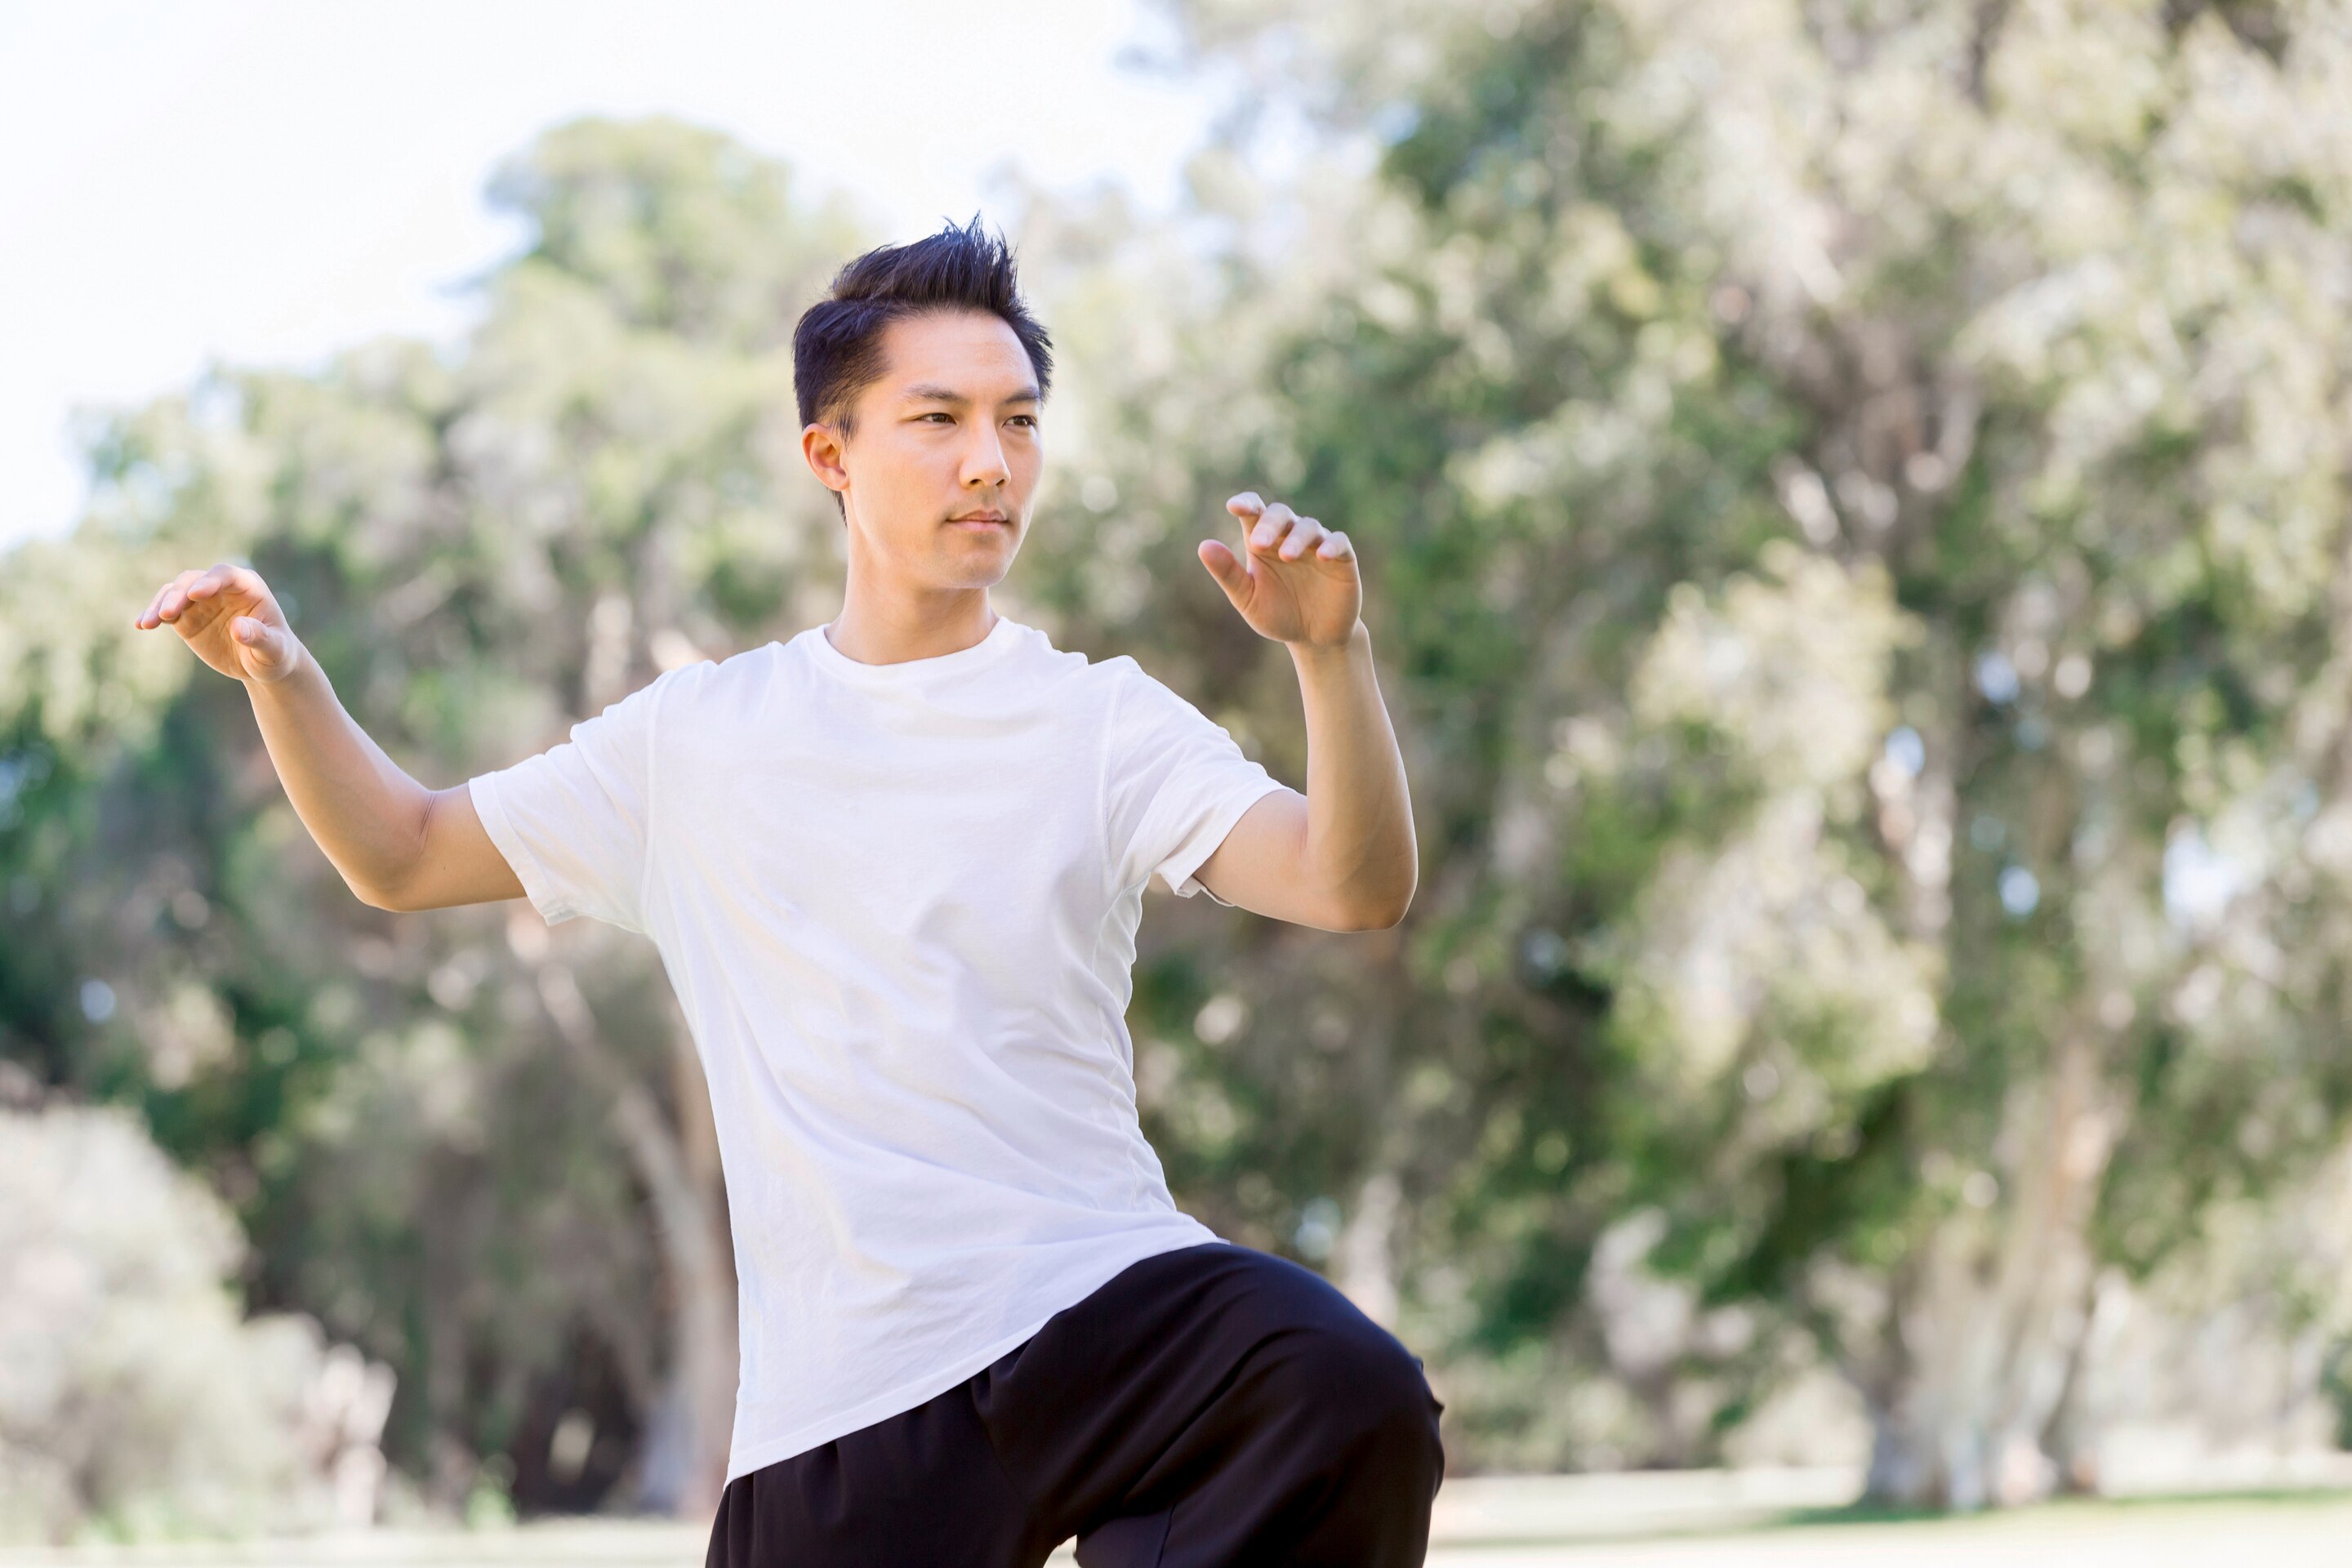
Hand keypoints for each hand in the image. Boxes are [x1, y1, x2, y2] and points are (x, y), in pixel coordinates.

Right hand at [134, 563, 302, 684]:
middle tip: (167, 614)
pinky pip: (164, 611)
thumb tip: (239, 628)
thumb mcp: (274, 649)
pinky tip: (141, 625)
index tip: (196, 594)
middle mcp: (220, 588)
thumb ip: (260, 637)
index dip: (211, 581)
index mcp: (248, 587)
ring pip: (174, 593)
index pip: (226, 575)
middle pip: (193, 581)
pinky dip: (152, 616)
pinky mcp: (186, 617)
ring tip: (148, 623)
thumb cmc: (276, 653)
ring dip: (160, 605)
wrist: (262, 664)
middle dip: (179, 595)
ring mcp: (200, 601)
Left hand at [1198, 493, 1361, 648]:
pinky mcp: (1342, 559)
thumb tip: (1203, 546)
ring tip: (1287, 556)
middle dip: (1270, 524)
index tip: (1234, 507)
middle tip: (1259, 544)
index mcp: (1264, 542)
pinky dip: (1332, 544)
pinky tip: (1322, 556)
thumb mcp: (1248, 599)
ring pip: (1309, 526)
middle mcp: (1290, 537)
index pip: (1255, 511)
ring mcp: (1317, 545)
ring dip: (1297, 538)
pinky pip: (1340, 542)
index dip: (1246, 503)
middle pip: (1281, 514)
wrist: (1313, 639)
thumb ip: (1228, 573)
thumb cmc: (1278, 615)